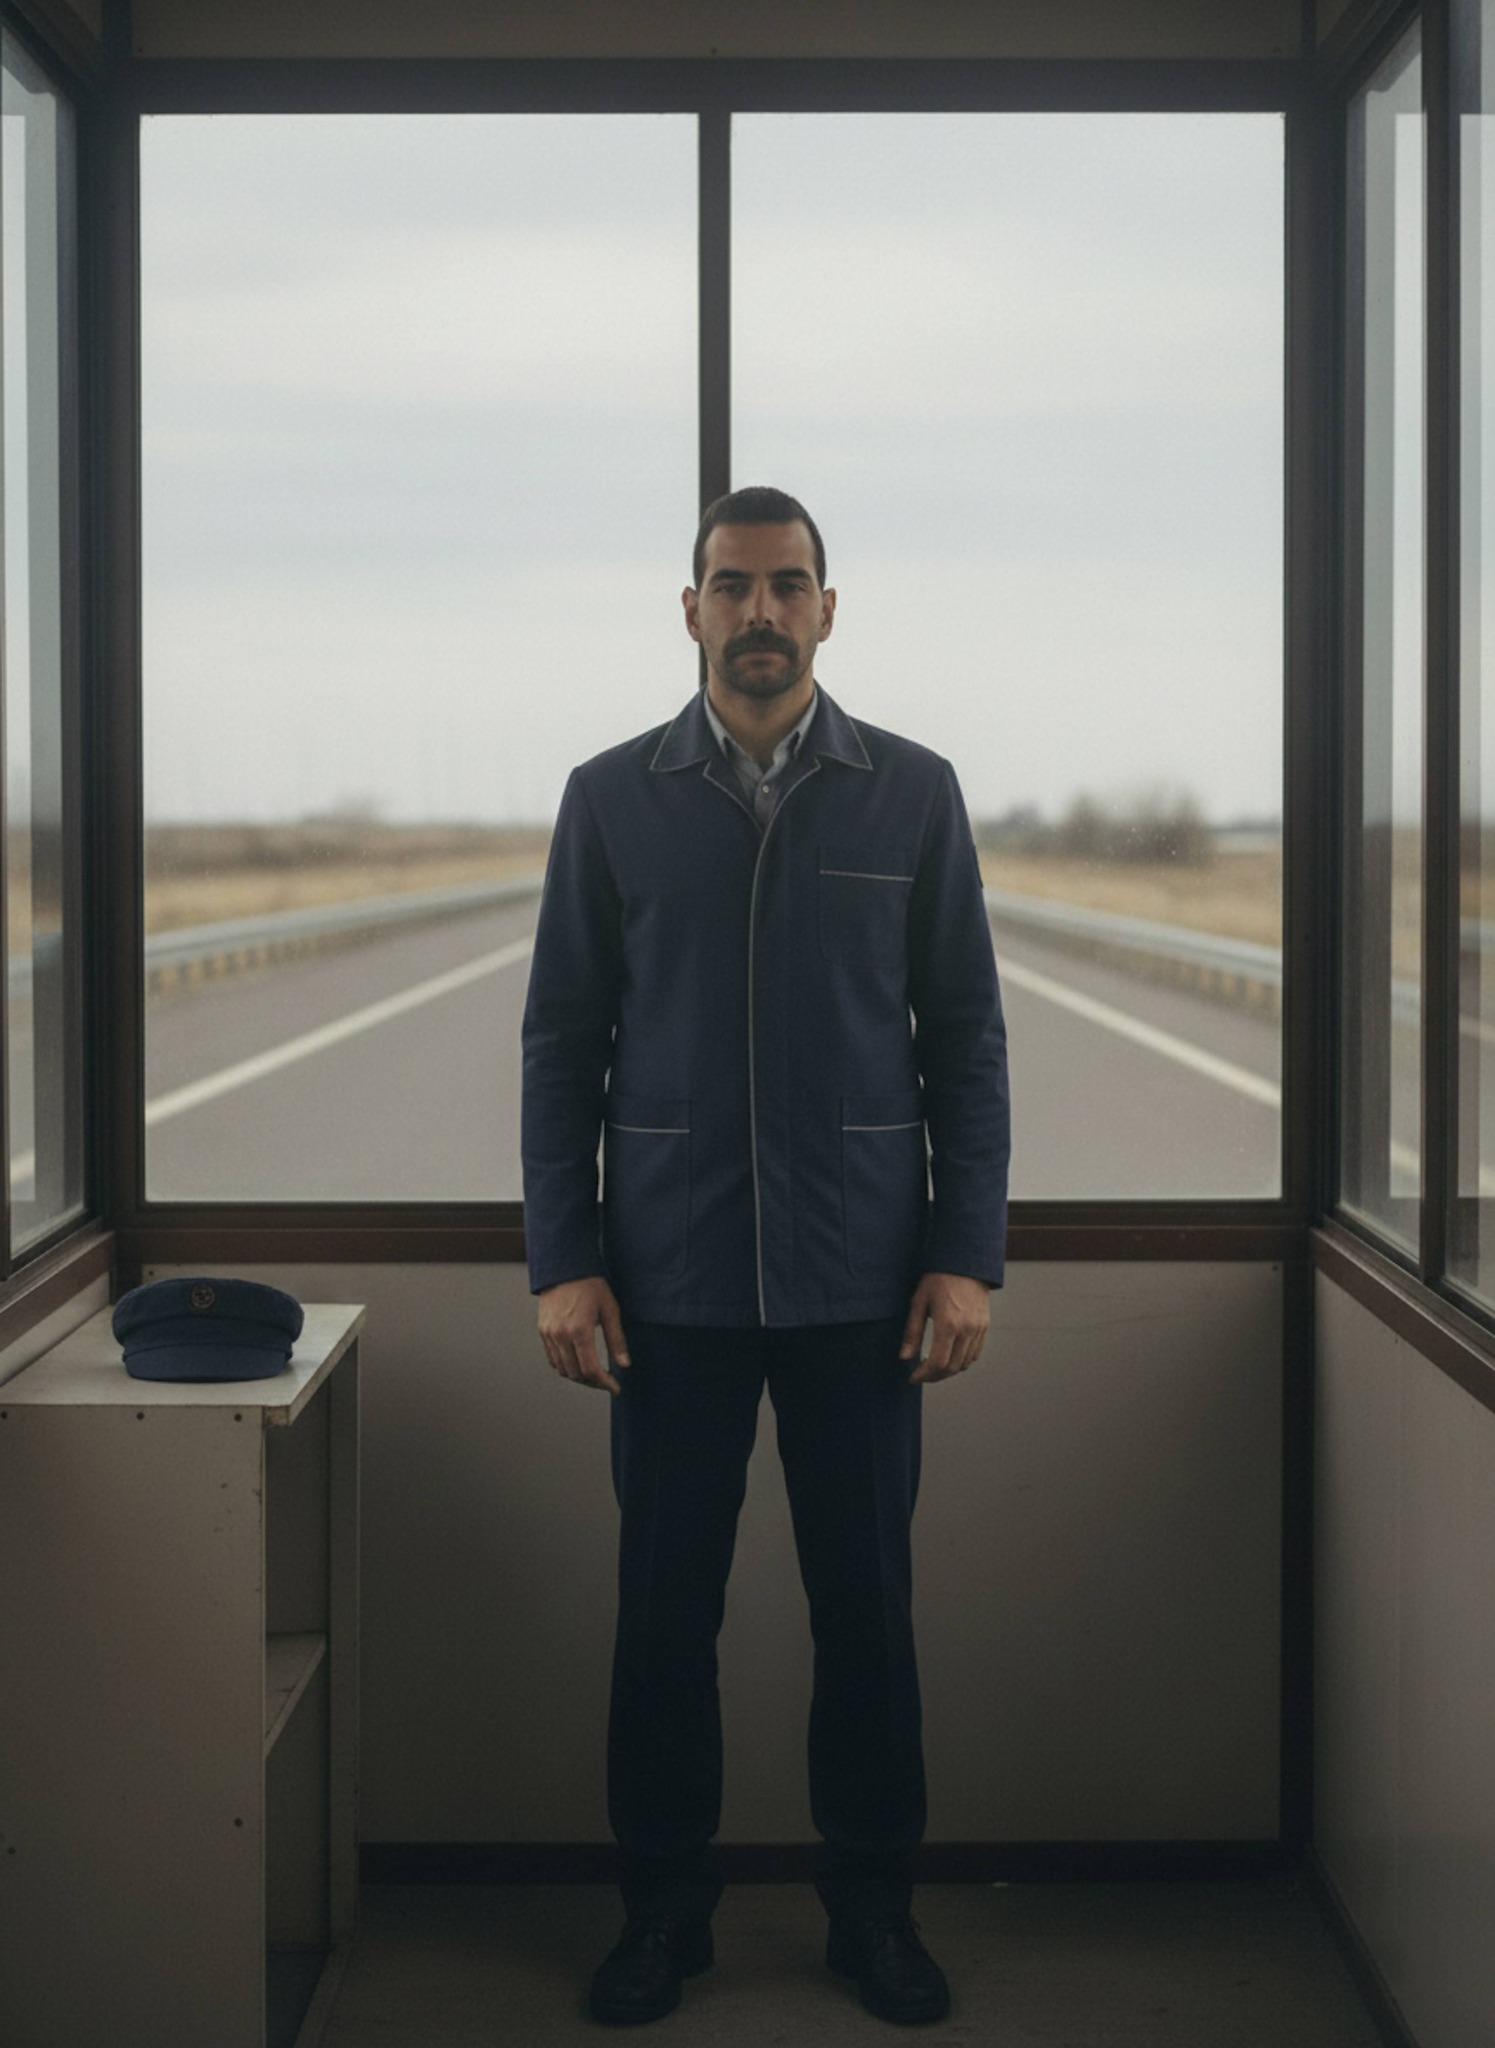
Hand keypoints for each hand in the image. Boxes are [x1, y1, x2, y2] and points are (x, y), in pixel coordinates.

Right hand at [537, 1276, 630, 1394]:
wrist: (564, 1267)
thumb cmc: (590, 1285)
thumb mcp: (610, 1310)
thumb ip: (617, 1339)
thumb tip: (624, 1364)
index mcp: (579, 1331)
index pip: (591, 1369)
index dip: (605, 1383)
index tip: (615, 1388)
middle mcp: (561, 1335)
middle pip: (576, 1374)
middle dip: (593, 1383)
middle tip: (607, 1382)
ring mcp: (549, 1334)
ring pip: (563, 1369)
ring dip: (579, 1377)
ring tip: (594, 1375)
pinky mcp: (543, 1331)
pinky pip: (552, 1359)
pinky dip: (565, 1367)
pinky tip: (577, 1364)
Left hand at [900, 1272, 988, 1383]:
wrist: (965, 1263)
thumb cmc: (938, 1279)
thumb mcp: (919, 1302)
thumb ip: (912, 1332)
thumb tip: (904, 1357)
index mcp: (948, 1324)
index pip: (937, 1362)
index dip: (923, 1375)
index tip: (913, 1377)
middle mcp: (966, 1330)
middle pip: (951, 1368)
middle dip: (934, 1376)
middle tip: (921, 1375)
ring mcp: (978, 1329)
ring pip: (964, 1364)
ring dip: (948, 1370)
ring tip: (933, 1366)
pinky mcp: (985, 1326)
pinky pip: (975, 1354)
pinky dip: (962, 1361)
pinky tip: (949, 1356)